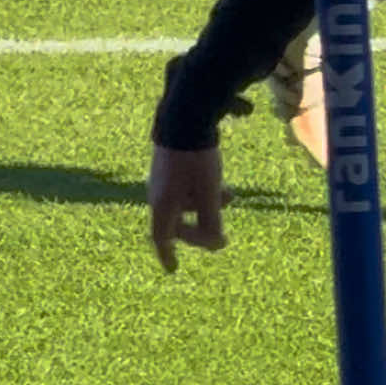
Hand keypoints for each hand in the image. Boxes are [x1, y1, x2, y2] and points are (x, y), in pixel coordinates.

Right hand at [148, 145, 231, 272]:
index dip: (167, 255)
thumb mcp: (209, 193)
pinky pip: (184, 186)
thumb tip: (218, 245)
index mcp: (163, 204)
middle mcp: (157, 193)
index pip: (162, 239)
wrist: (184, 116)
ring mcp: (161, 177)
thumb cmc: (196, 160)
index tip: (172, 268)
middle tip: (218, 230)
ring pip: (184, 201)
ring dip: (206, 204)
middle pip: (176, 221)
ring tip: (229, 193)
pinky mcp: (168, 163)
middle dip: (199, 226)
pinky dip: (201, 189)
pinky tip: (217, 178)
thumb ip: (212, 222)